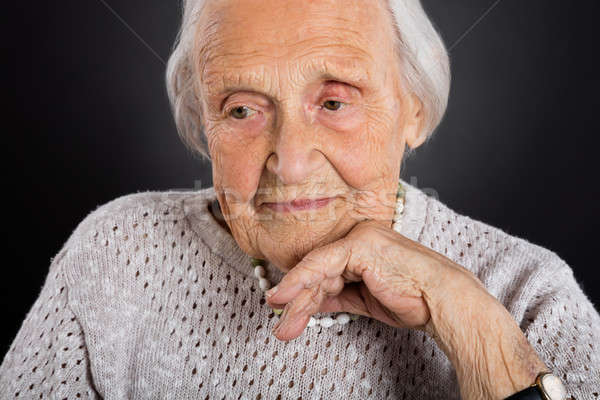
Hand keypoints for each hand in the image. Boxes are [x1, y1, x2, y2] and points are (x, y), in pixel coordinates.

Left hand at [265, 219, 451, 340]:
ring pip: (316, 270)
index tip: (285, 312)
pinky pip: (322, 264)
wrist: (440, 300)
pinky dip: (301, 281)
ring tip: (283, 324)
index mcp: (361, 246)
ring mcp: (358, 238)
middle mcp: (357, 237)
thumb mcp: (363, 300)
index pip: (324, 270)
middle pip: (318, 271)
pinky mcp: (359, 244)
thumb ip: (336, 296)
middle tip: (281, 326)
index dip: (303, 293)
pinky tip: (286, 297)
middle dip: (297, 302)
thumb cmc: (411, 299)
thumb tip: (309, 303)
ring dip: (297, 300)